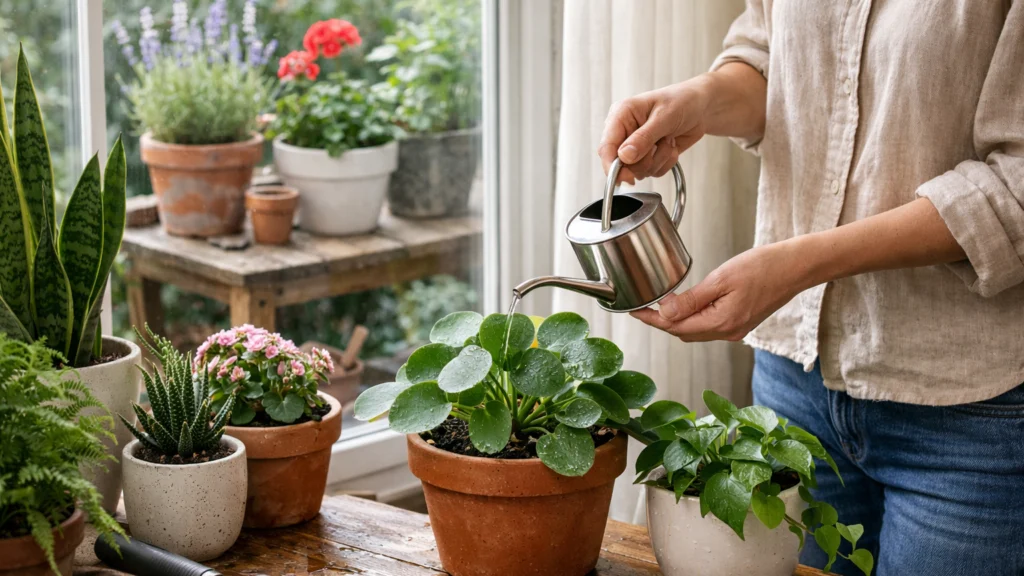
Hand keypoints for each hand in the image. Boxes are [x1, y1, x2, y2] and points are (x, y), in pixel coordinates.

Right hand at [598, 77, 712, 184]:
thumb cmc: (682, 101)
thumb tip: (624, 156)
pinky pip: (653, 172)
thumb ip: (643, 138)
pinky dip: (666, 162)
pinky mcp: (648, 156)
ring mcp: (636, 146)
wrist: (701, 107)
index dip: (613, 166)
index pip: (607, 147)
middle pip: (621, 164)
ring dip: (658, 159)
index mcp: (621, 116)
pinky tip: (671, 145)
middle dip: (645, 160)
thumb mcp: (664, 116)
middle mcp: (625, 132)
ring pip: (639, 170)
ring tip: (667, 139)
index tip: (627, 177)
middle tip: (660, 143)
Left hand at [630, 242, 809, 341]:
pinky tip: (686, 304)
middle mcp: (728, 333)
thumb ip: (692, 300)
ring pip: (695, 331)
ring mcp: (735, 330)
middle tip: (643, 305)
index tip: (635, 310)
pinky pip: (708, 326)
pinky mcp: (740, 323)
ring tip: (659, 304)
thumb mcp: (721, 279)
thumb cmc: (764, 267)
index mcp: (722, 323)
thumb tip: (665, 313)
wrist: (796, 267)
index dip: (652, 319)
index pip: (675, 327)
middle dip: (661, 321)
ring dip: (676, 320)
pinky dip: (693, 318)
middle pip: (683, 332)